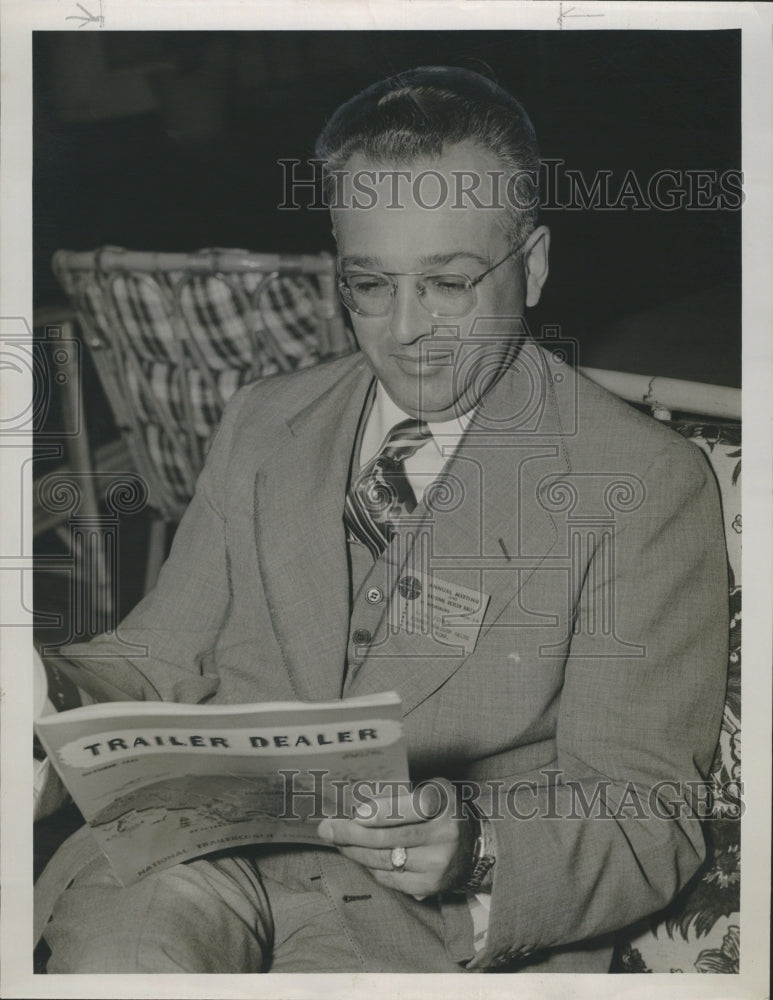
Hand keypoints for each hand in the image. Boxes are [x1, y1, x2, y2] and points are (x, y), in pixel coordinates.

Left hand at [317, 777, 476, 896]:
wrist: (475, 846)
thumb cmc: (443, 810)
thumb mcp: (433, 790)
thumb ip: (404, 792)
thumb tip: (358, 797)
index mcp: (445, 803)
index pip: (414, 807)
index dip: (384, 811)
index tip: (356, 813)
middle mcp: (445, 835)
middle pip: (389, 837)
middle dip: (351, 833)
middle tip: (326, 828)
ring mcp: (438, 863)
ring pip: (385, 859)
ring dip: (354, 851)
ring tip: (336, 841)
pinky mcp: (431, 885)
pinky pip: (391, 878)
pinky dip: (370, 867)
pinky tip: (357, 856)